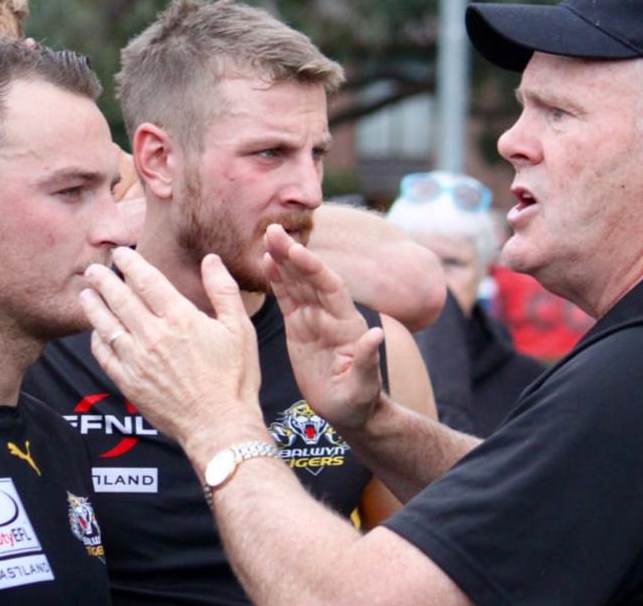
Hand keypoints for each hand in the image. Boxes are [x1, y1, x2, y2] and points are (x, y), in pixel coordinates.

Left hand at [80, 248, 265, 459]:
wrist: (219, 426)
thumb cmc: (234, 379)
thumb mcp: (239, 329)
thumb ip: (223, 291)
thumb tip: (211, 260)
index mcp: (179, 318)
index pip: (146, 281)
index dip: (130, 264)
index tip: (119, 254)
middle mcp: (153, 335)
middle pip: (119, 299)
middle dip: (104, 280)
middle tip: (93, 269)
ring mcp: (137, 360)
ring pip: (106, 325)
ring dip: (94, 306)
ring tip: (86, 294)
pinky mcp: (129, 383)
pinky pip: (104, 356)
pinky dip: (97, 340)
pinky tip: (96, 333)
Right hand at [263, 224, 385, 432]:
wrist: (350, 411)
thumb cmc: (359, 402)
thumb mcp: (363, 386)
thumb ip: (367, 360)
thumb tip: (376, 334)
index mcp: (347, 325)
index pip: (329, 288)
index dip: (313, 268)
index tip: (295, 250)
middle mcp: (331, 315)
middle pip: (311, 277)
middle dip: (293, 254)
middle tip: (273, 230)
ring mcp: (315, 319)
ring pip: (297, 283)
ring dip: (283, 259)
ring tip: (267, 237)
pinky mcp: (299, 327)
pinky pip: (287, 299)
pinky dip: (277, 280)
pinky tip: (266, 262)